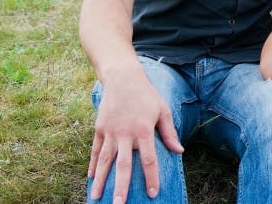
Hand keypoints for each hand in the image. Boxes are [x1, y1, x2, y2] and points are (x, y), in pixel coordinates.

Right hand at [88, 72, 182, 201]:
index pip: (148, 159)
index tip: (153, 193)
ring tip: (96, 198)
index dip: (151, 177)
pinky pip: (96, 150)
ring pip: (105, 161)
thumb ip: (170, 133)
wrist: (123, 79)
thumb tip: (179, 151)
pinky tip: (91, 178)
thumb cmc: (147, 96)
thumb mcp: (163, 111)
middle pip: (123, 165)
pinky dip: (93, 165)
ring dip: (101, 181)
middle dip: (120, 187)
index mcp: (144, 130)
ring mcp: (110, 131)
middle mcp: (125, 133)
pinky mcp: (99, 128)